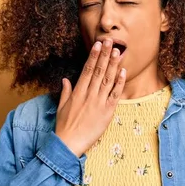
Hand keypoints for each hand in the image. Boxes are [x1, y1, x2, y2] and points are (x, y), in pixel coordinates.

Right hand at [55, 39, 125, 156]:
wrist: (69, 144)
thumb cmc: (64, 127)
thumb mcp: (61, 107)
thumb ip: (65, 92)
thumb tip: (65, 79)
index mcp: (77, 92)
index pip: (87, 70)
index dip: (93, 56)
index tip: (97, 45)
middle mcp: (88, 94)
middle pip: (98, 71)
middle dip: (105, 55)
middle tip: (110, 41)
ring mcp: (98, 102)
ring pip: (107, 80)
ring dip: (113, 65)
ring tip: (118, 51)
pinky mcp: (107, 112)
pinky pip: (115, 95)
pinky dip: (119, 83)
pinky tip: (123, 72)